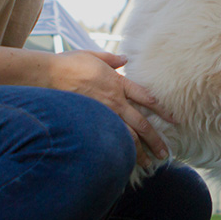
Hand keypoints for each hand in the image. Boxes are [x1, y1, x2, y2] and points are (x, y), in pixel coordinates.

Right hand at [49, 50, 174, 168]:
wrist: (47, 75)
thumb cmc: (68, 63)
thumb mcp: (94, 55)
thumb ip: (112, 59)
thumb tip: (124, 58)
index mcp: (118, 83)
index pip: (147, 98)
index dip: (162, 110)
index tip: (173, 119)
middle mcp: (114, 101)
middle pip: (142, 124)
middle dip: (155, 139)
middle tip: (165, 152)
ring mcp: (102, 114)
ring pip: (126, 137)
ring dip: (139, 152)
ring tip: (148, 164)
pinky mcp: (88, 123)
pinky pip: (107, 140)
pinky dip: (117, 152)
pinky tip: (122, 162)